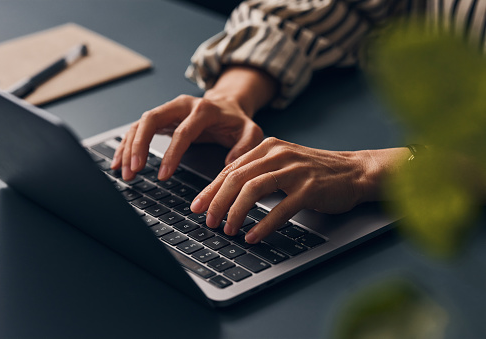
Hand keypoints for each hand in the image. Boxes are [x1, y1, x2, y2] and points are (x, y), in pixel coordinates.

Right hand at [111, 94, 263, 180]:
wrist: (228, 104)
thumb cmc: (237, 121)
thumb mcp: (251, 132)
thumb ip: (245, 146)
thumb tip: (230, 164)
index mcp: (203, 109)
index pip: (183, 132)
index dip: (171, 154)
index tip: (163, 175)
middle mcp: (182, 105)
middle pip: (152, 119)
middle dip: (139, 145)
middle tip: (134, 170)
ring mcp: (169, 110)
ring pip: (141, 123)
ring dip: (129, 147)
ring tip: (125, 172)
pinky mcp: (161, 118)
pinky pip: (138, 128)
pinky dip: (127, 144)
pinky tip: (120, 161)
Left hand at [190, 138, 409, 243]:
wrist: (353, 172)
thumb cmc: (315, 171)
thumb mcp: (282, 163)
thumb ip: (256, 172)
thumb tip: (224, 192)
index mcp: (267, 148)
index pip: (230, 169)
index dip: (210, 189)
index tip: (197, 206)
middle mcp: (278, 155)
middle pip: (236, 178)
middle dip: (217, 202)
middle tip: (208, 221)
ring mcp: (294, 171)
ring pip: (253, 190)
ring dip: (236, 212)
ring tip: (228, 229)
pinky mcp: (309, 189)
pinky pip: (280, 208)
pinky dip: (263, 224)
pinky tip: (253, 236)